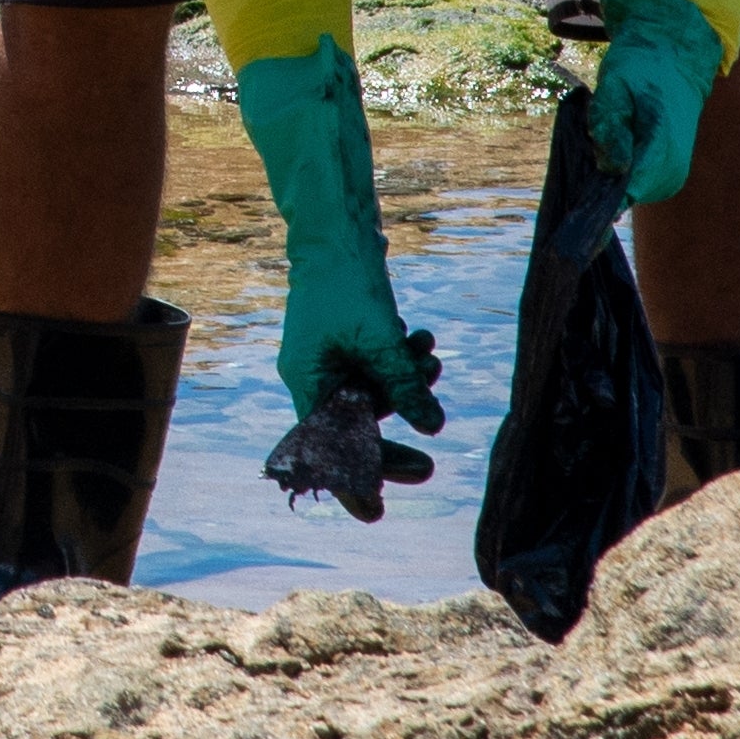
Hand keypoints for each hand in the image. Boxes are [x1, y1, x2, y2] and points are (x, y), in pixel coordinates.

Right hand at [233, 48, 445, 517]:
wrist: (337, 226)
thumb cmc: (348, 279)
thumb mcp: (381, 337)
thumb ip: (404, 385)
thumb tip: (431, 428)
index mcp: (306, 380)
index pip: (327, 446)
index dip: (350, 480)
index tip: (375, 512)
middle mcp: (314, 374)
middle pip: (353, 429)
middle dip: (392, 444)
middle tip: (429, 469)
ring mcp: (331, 356)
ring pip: (374, 394)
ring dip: (407, 386)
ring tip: (433, 364)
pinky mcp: (349, 338)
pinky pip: (379, 367)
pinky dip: (403, 361)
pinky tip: (424, 341)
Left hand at [581, 0, 726, 206]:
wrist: (676, 57)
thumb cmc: (641, 66)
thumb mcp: (615, 84)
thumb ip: (610, 124)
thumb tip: (610, 167)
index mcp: (661, 143)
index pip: (630, 188)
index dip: (601, 195)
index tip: (580, 191)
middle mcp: (673, 166)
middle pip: (626, 194)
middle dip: (602, 176)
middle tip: (593, 141)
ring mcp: (674, 173)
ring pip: (631, 192)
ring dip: (612, 173)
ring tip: (609, 135)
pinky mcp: (671, 173)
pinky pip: (639, 185)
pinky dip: (623, 171)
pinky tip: (618, 143)